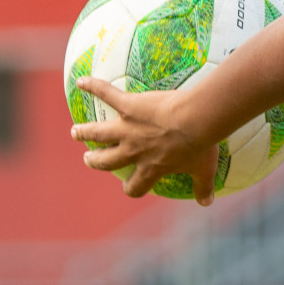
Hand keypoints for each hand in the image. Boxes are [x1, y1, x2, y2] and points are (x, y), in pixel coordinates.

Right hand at [70, 77, 221, 204]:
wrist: (196, 120)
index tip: (128, 186)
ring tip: (75, 131)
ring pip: (98, 133)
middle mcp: (133, 151)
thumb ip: (203, 187)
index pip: (135, 186)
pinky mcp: (129, 106)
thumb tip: (207, 202)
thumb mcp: (204, 169)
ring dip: (85, 132)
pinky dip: (93, 86)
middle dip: (96, 162)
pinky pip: (107, 94)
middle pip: (107, 161)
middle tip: (89, 158)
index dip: (131, 188)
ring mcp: (128, 128)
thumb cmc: (201, 145)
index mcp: (151, 168)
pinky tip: (82, 81)